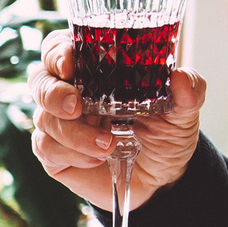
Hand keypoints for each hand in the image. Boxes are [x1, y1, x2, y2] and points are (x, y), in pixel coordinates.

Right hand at [27, 29, 206, 213]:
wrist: (161, 178)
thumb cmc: (165, 134)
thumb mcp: (183, 111)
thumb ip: (189, 90)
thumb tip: (181, 77)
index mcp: (94, 71)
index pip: (59, 48)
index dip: (57, 52)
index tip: (70, 64)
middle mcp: (70, 92)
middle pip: (39, 80)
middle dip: (53, 93)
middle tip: (76, 107)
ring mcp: (58, 123)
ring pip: (44, 118)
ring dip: (74, 133)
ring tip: (107, 146)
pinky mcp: (54, 153)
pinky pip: (46, 147)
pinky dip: (72, 153)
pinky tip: (97, 159)